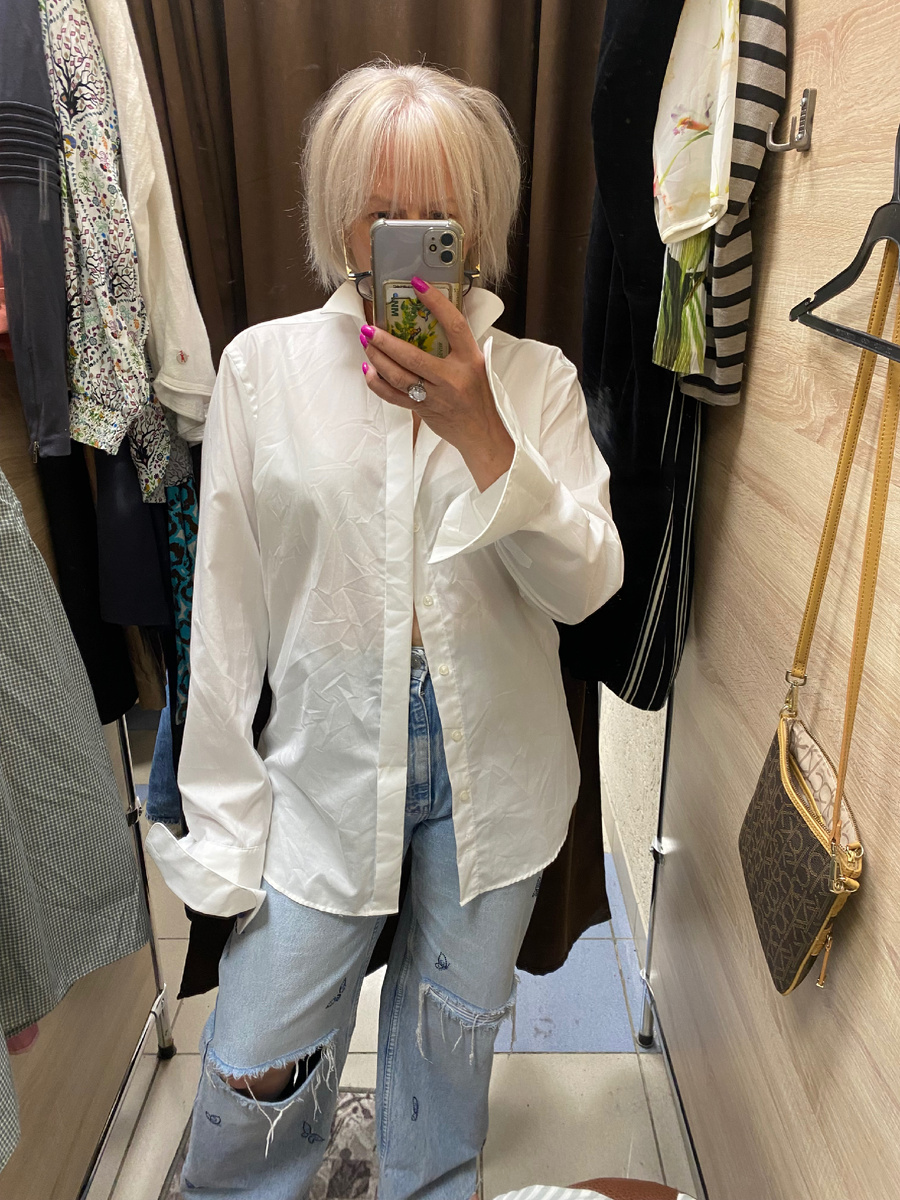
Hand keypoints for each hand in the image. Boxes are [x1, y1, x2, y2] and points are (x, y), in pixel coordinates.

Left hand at [359, 277, 513, 490]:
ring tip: (366, 342)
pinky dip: (377, 383)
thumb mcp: (477, 365)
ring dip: (378, 358)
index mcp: (469, 360)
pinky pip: (394, 396)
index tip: (418, 284)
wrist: (483, 433)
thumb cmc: (480, 397)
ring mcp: (435, 395)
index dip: (436, 302)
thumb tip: (430, 321)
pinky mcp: (423, 409)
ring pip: (399, 376)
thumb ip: (457, 346)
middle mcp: (452, 377)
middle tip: (370, 327)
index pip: (453, 324)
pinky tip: (369, 369)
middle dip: (386, 341)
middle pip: (413, 356)